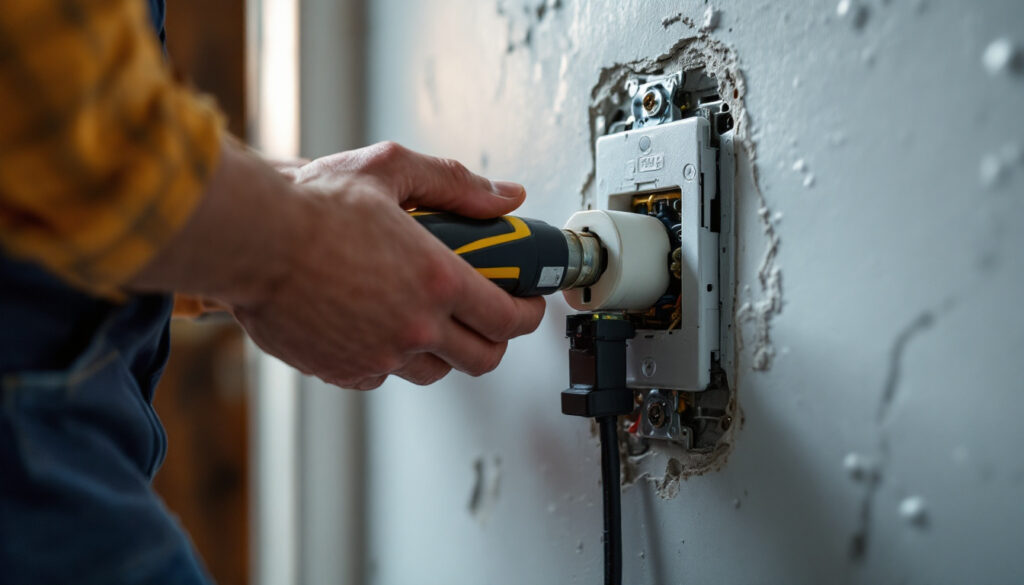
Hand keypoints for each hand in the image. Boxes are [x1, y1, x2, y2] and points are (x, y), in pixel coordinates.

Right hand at [232, 142, 545, 388]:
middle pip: (483, 359)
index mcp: (438, 281)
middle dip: (497, 341)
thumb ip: (458, 185)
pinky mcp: (343, 371)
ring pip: (434, 372)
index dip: (528, 314)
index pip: (509, 319)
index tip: (528, 304)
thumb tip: (507, 197)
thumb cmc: (313, 204)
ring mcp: (379, 355)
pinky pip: (382, 375)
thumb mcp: (394, 171)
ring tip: (431, 319)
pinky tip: (379, 325)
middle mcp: (415, 327)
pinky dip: (390, 357)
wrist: (248, 240)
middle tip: (491, 319)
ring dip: (443, 350)